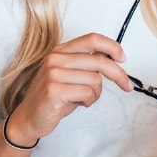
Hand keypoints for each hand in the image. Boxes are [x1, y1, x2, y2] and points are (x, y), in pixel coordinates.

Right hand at [3, 33, 132, 146]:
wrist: (30, 117)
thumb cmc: (55, 97)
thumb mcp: (72, 75)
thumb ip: (88, 63)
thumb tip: (113, 55)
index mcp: (61, 50)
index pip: (92, 39)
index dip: (112, 46)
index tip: (123, 58)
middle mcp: (56, 58)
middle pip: (99, 60)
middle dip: (118, 74)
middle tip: (126, 86)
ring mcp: (53, 73)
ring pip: (95, 80)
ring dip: (96, 94)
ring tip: (84, 98)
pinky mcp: (54, 90)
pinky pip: (88, 93)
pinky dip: (89, 101)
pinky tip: (78, 103)